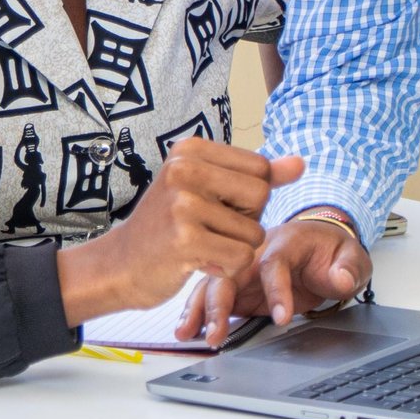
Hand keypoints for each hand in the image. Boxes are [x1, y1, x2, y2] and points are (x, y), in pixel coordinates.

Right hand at [57, 140, 301, 323]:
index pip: (260, 169)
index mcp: (190, 149)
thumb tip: (300, 164)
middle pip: (261, 197)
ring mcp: (183, 204)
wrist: (119, 264)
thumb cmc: (167, 226)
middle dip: (245, 222)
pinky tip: (198, 263)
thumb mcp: (207, 189)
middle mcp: (185, 169)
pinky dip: (226, 269)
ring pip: (254, 234)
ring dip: (234, 250)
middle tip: (206, 228)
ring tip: (199, 246)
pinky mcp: (185, 239)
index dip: (248, 197)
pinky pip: (241, 258)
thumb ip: (257, 177)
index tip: (213, 205)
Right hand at [180, 213, 371, 342]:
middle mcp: (257, 251)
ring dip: (200, 309)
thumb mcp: (351, 256)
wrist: (319, 244)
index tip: (282, 318)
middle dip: (220, 303)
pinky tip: (185, 328)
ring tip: (186, 333)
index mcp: (286, 240)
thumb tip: (340, 279)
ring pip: (215, 284)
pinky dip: (198, 312)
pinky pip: (214, 296)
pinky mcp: (238, 285)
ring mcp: (243, 267)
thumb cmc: (331, 251)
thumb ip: (348, 267)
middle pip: (231, 272)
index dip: (276, 290)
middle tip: (215, 333)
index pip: (276, 263)